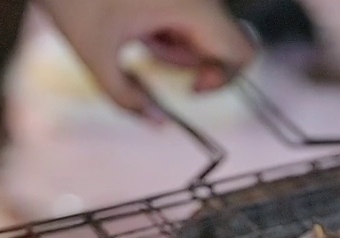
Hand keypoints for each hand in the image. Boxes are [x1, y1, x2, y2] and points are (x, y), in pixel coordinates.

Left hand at [37, 0, 256, 116]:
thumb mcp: (95, 57)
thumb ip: (127, 99)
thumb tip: (160, 125)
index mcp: (192, 7)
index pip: (244, 51)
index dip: (223, 78)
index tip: (190, 87)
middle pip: (224, 46)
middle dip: (189, 64)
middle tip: (149, 57)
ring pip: (203, 35)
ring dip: (173, 49)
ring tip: (135, 35)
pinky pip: (187, 21)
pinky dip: (165, 33)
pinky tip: (135, 22)